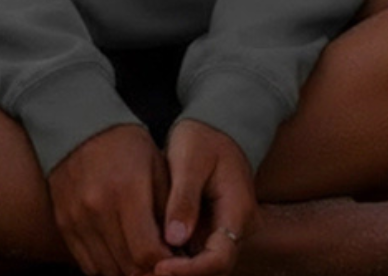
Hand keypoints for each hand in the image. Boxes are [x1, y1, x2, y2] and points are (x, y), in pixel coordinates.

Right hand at [47, 123, 172, 275]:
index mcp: (126, 191)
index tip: (176, 262)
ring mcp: (77, 218)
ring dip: (128, 272)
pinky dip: (106, 267)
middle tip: (162, 267)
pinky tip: (120, 258)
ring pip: (106, 270)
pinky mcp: (64, 224)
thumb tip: (181, 249)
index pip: (147, 252)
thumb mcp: (157, 167)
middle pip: (127, 266)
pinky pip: (87, 264)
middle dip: (149, 272)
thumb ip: (168, 209)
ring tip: (142, 263)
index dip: (166, 265)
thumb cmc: (127, 145)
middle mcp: (98, 208)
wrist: (81, 125)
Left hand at [154, 120, 256, 275]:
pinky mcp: (215, 229)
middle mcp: (240, 227)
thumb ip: (184, 198)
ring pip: (207, 265)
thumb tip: (175, 239)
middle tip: (147, 270)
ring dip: (180, 269)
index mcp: (238, 209)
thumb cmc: (202, 137)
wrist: (215, 126)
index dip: (191, 270)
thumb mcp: (190, 159)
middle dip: (182, 274)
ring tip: (147, 265)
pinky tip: (155, 256)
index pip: (220, 257)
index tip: (160, 266)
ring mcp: (229, 230)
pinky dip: (180, 260)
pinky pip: (200, 254)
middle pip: (214, 268)